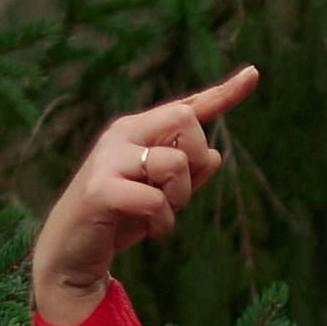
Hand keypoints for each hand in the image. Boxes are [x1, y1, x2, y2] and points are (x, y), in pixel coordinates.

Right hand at [29, 63, 259, 324]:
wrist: (72, 252)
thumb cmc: (120, 218)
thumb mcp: (162, 196)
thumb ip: (187, 175)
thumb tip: (216, 156)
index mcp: (138, 130)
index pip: (186, 107)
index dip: (223, 93)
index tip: (254, 73)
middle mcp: (122, 135)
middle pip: (185, 120)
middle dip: (195, 159)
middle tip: (173, 191)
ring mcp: (109, 159)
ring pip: (176, 164)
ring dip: (178, 199)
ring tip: (156, 214)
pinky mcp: (101, 189)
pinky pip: (157, 201)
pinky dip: (163, 223)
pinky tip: (147, 229)